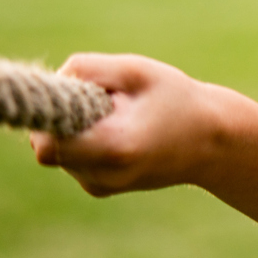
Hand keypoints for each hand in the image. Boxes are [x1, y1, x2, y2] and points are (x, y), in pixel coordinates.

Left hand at [30, 53, 225, 197]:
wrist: (210, 143)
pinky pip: (71, 157)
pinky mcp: (98, 188)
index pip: (47, 142)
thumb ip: (88, 69)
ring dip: (75, 126)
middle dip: (64, 115)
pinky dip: (84, 139)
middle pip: (47, 143)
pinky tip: (117, 129)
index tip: (68, 93)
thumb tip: (51, 83)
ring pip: (58, 150)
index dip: (47, 114)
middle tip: (103, 98)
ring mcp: (98, 186)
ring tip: (118, 115)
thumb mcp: (136, 70)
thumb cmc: (176, 99)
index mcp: (113, 148)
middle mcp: (101, 175)